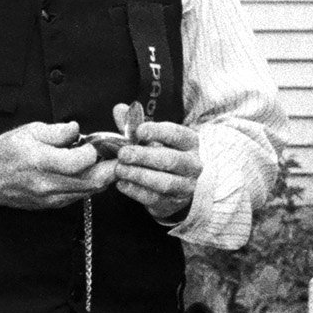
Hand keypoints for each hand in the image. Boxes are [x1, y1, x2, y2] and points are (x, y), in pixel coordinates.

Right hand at [0, 121, 104, 213]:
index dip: (93, 151)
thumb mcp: (29, 131)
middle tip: (116, 156)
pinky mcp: (52, 205)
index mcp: (39, 161)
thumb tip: (77, 130)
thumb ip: (57, 131)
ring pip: (90, 191)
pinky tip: (89, 172)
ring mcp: (50, 198)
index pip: (80, 162)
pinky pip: (80, 196)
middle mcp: (46, 184)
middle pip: (92, 181)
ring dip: (103, 177)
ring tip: (104, 162)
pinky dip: (90, 184)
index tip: (93, 143)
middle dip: (110, 168)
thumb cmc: (6, 152)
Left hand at [108, 102, 200, 225]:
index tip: (139, 131)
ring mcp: (185, 186)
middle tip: (123, 153)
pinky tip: (122, 184)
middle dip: (145, 156)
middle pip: (172, 160)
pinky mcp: (173, 203)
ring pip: (165, 182)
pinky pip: (155, 199)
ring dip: (139, 175)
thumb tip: (119, 109)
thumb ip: (135, 125)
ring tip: (120, 169)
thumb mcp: (153, 137)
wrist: (178, 184)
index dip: (158, 132)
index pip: (177, 135)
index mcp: (189, 143)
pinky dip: (136, 192)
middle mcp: (192, 165)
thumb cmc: (163, 154)